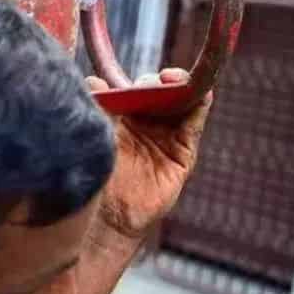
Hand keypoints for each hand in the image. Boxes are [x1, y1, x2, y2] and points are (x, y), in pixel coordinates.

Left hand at [86, 67, 212, 240]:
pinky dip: (200, 104)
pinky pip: (194, 123)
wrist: (107, 215)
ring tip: (174, 80)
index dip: (140, 81)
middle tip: (156, 80)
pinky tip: (201, 92)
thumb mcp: (94, 138)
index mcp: (121, 119)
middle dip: (160, 81)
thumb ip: (96, 108)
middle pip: (160, 93)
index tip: (137, 78)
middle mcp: (145, 125)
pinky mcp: (183, 152)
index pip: (136, 91)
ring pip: (180, 103)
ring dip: (183, 87)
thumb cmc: (94, 177)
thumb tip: (92, 80)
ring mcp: (166, 137)